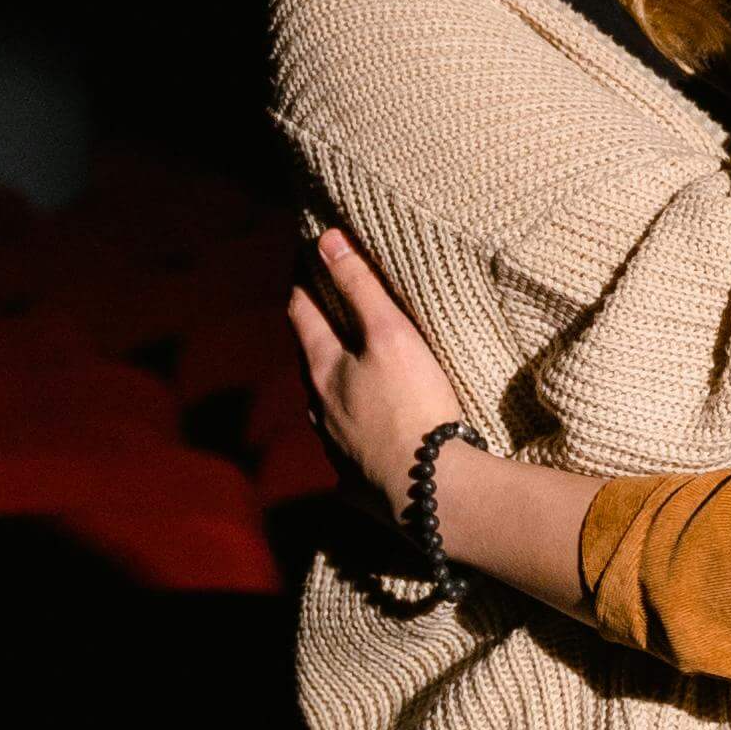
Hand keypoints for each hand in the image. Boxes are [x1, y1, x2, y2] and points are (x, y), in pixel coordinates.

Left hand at [283, 226, 467, 504]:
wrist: (430, 489)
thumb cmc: (412, 405)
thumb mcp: (390, 335)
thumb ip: (359, 288)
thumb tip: (326, 241)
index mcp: (324, 370)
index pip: (300, 314)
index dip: (302, 283)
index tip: (304, 261)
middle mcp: (320, 409)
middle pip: (310, 363)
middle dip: (314, 335)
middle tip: (323, 312)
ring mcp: (336, 448)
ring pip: (326, 408)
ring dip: (333, 386)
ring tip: (347, 373)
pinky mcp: (357, 481)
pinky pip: (349, 450)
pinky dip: (355, 432)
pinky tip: (369, 436)